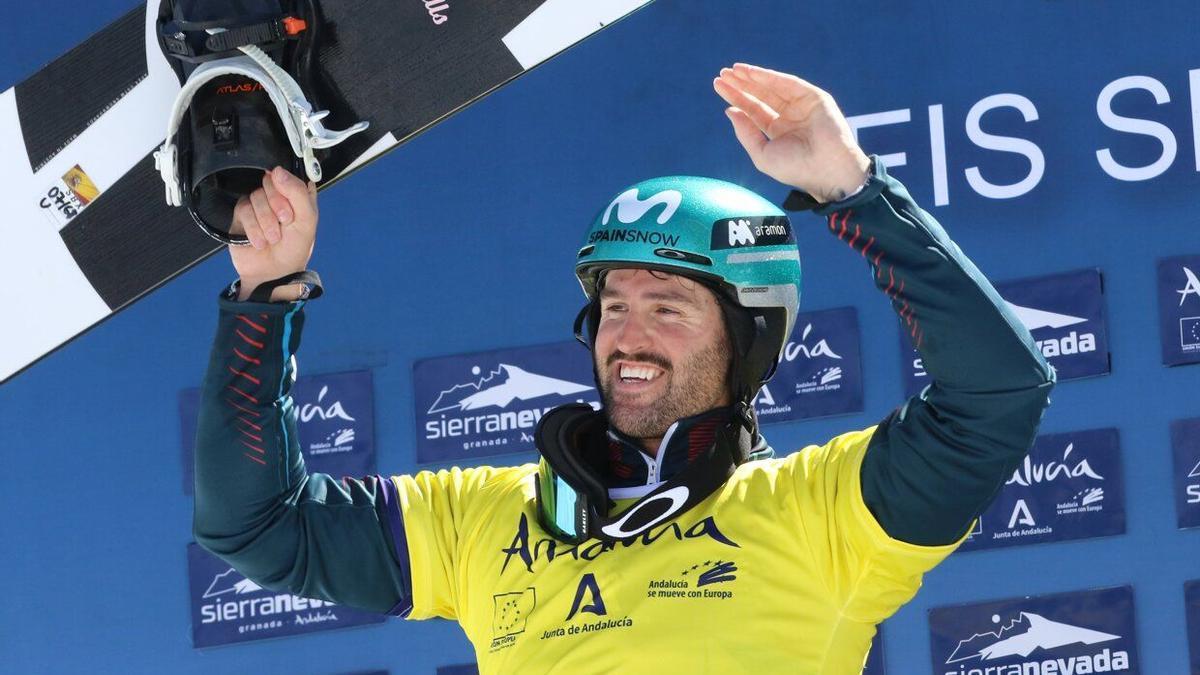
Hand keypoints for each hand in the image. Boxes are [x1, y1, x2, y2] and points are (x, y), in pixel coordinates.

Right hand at [229, 166, 317, 300]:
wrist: (273, 274)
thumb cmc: (294, 249)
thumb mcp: (306, 221)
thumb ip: (297, 193)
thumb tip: (278, 171)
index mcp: (297, 195)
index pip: (291, 175)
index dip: (289, 189)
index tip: (293, 207)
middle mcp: (278, 197)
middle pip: (271, 182)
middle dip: (278, 206)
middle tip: (284, 223)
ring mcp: (259, 204)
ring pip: (256, 196)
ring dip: (266, 222)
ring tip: (272, 238)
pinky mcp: (242, 214)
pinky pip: (243, 209)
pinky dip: (253, 228)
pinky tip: (259, 240)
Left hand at [713, 63, 869, 202]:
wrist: (825, 169)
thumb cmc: (795, 168)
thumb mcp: (762, 154)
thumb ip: (745, 133)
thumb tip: (730, 111)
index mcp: (778, 132)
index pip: (753, 111)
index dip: (736, 98)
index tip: (719, 86)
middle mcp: (790, 117)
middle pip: (760, 96)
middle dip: (741, 85)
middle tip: (722, 75)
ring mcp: (802, 106)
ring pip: (772, 87)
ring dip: (752, 77)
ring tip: (731, 71)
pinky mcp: (814, 97)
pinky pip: (787, 83)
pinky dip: (768, 76)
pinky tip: (750, 73)